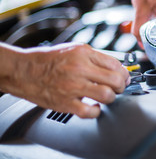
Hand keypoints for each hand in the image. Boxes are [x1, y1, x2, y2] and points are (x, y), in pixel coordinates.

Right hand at [2, 43, 129, 117]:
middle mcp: (80, 69)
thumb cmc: (50, 60)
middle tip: (118, 87)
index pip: (116, 64)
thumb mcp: (75, 49)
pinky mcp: (66, 103)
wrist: (25, 71)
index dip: (124, 73)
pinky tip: (94, 106)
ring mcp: (73, 87)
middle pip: (115, 80)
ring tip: (106, 95)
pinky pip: (90, 112)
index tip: (124, 77)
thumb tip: (117, 68)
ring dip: (111, 97)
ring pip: (107, 95)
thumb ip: (96, 57)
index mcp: (84, 54)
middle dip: (121, 86)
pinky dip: (96, 111)